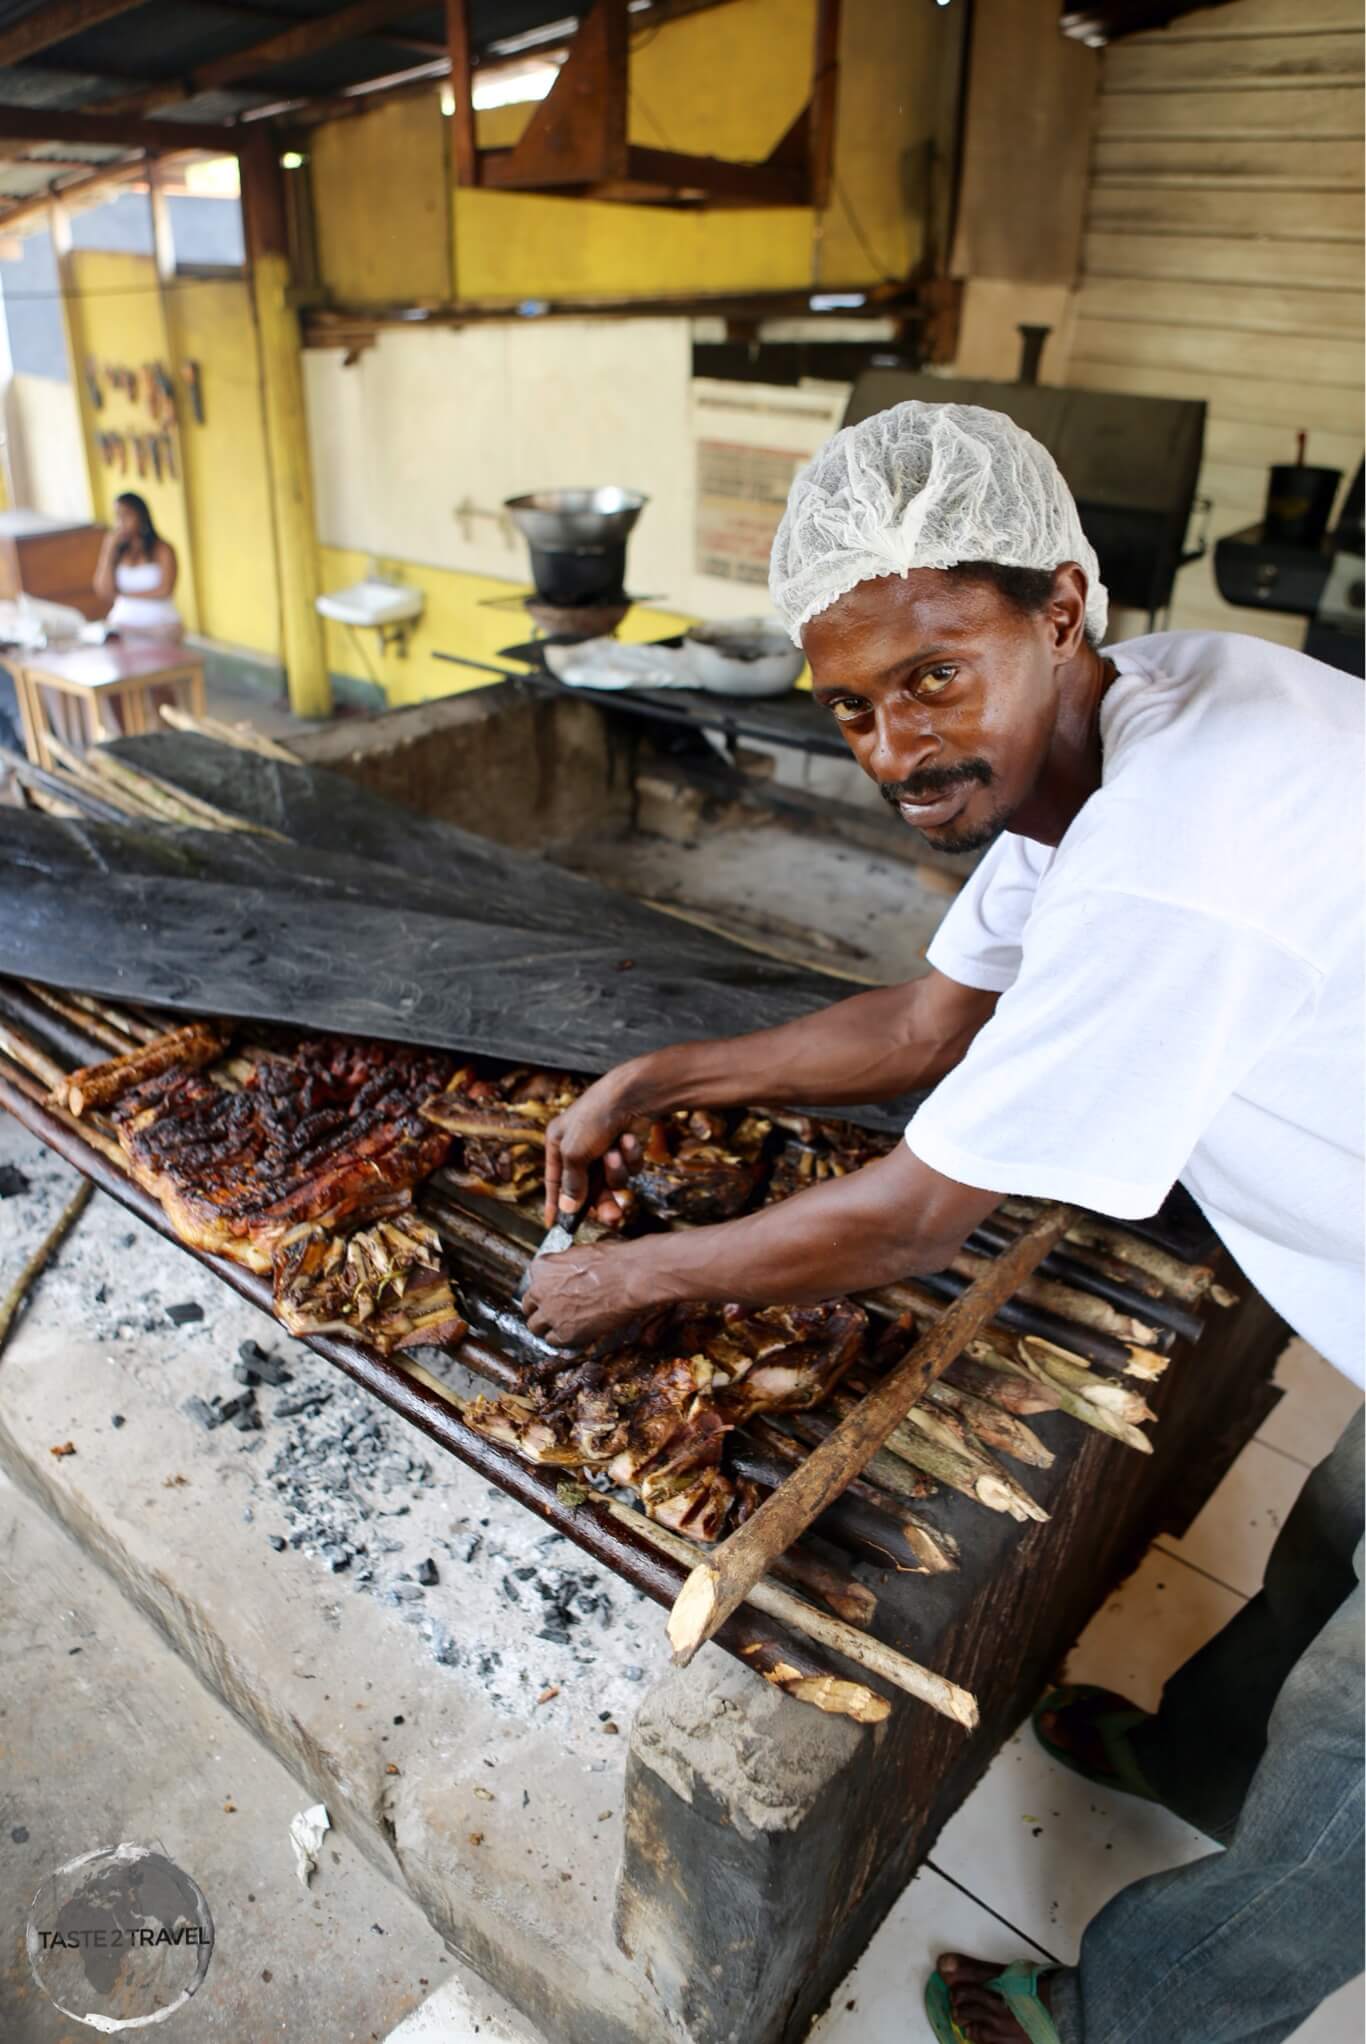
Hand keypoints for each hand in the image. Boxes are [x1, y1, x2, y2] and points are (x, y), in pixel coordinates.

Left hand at [521, 1240, 648, 1346]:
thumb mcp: (582, 1252)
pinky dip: (561, 1339)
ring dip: (545, 1326)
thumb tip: (571, 1270)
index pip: (534, 1279)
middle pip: (529, 1305)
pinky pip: (553, 1341)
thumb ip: (566, 1264)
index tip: (552, 1290)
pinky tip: (572, 1334)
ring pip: (535, 1326)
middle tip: (551, 1310)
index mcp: (542, 1267)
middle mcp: (539, 1290)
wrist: (629, 1278)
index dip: (545, 1286)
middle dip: (538, 1308)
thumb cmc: (613, 1261)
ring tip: (558, 1326)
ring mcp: (550, 1313)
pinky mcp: (564, 1333)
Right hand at [544, 1065, 648, 1226]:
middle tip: (614, 1217)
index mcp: (558, 1143)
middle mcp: (580, 1146)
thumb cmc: (595, 1116)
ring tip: (615, 1155)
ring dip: (616, 1171)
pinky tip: (628, 1140)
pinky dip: (630, 1157)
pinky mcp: (626, 1146)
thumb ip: (572, 1183)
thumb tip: (568, 1208)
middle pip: (589, 1187)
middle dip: (603, 1201)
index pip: (554, 1181)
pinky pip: (629, 1167)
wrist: (632, 1095)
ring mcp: (604, 1147)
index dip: (556, 1204)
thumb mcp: (575, 1152)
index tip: (556, 1227)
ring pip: (611, 1179)